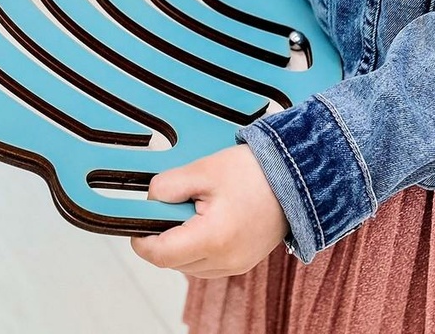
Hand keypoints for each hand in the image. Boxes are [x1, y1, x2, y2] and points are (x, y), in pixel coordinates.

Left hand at [130, 145, 288, 277]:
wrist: (296, 178)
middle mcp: (224, 260)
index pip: (160, 255)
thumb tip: (149, 200)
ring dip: (182, 243)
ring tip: (196, 211)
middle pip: (173, 262)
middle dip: (164, 236)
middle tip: (175, 206)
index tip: (138, 223)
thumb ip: (168, 186)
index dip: (141, 240)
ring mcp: (236, 265)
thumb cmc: (254, 172)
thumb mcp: (203, 169)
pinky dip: (200, 247)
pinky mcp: (243, 263)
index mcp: (213, 238)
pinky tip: (208, 221)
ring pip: (189, 265)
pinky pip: (207, 264)